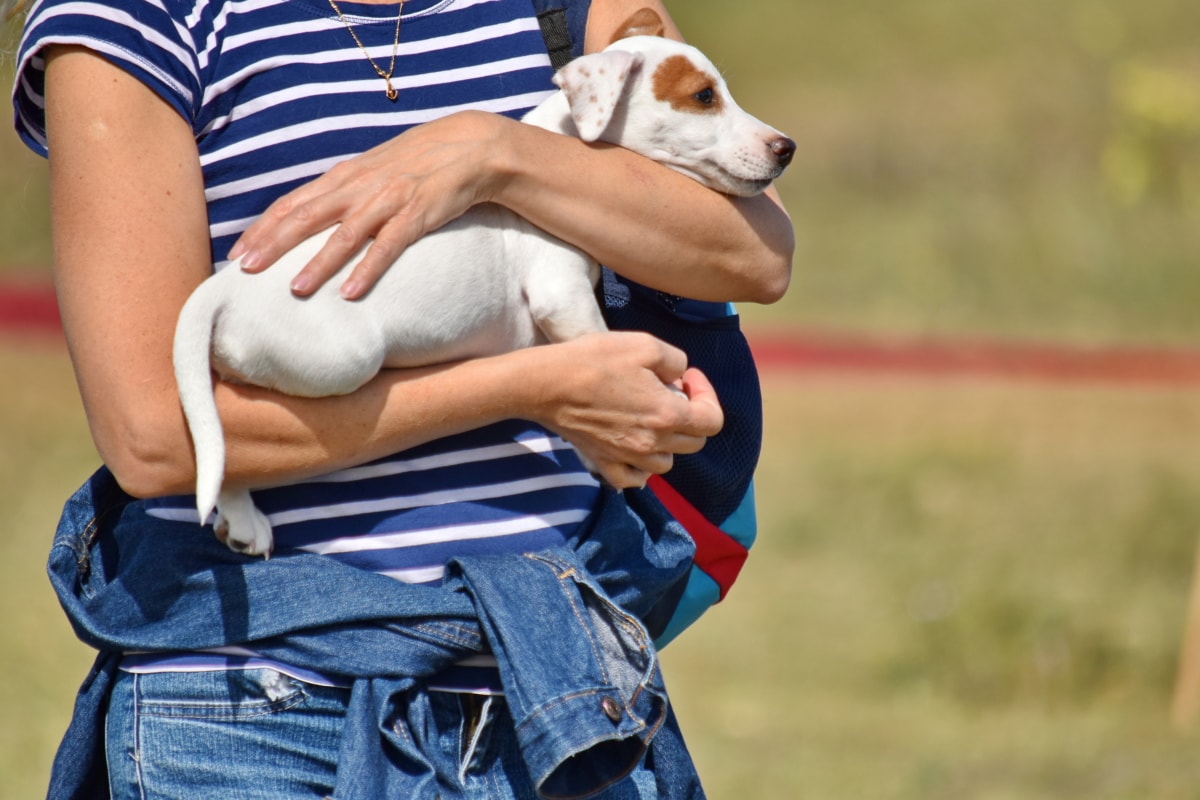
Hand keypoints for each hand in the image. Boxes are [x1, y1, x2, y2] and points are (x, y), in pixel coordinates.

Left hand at [228, 111, 508, 299]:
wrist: (469, 147)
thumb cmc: (418, 163)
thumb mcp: (373, 172)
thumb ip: (344, 193)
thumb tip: (313, 218)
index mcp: (343, 176)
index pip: (292, 202)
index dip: (263, 227)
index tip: (236, 253)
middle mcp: (358, 186)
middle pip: (306, 216)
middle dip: (273, 243)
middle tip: (245, 270)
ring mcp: (386, 200)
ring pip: (343, 235)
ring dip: (317, 263)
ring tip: (293, 289)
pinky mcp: (416, 214)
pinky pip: (387, 246)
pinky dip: (367, 269)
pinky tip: (350, 292)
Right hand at [533, 332, 723, 488]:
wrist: (546, 385)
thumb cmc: (594, 361)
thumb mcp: (644, 344)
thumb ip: (675, 360)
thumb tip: (680, 375)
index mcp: (667, 415)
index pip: (712, 421)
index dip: (707, 396)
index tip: (686, 378)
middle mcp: (652, 443)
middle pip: (694, 442)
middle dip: (690, 416)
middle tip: (669, 393)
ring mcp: (628, 458)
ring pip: (666, 463)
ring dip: (668, 442)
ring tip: (651, 419)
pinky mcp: (604, 464)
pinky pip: (634, 479)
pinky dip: (640, 468)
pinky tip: (633, 449)